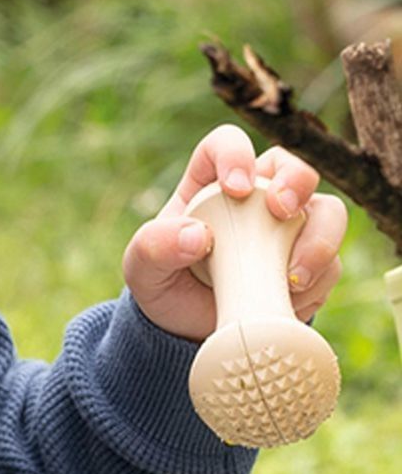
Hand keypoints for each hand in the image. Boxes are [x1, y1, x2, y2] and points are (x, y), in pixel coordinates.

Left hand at [123, 124, 346, 342]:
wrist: (190, 329)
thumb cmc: (166, 284)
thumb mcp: (143, 267)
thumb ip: (155, 246)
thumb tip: (197, 236)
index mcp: (212, 182)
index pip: (229, 144)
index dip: (237, 155)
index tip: (236, 188)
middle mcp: (259, 197)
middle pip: (294, 167)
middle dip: (297, 181)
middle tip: (283, 212)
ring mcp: (291, 229)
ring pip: (327, 212)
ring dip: (319, 238)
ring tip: (293, 274)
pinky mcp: (313, 264)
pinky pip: (331, 262)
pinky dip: (317, 280)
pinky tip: (289, 298)